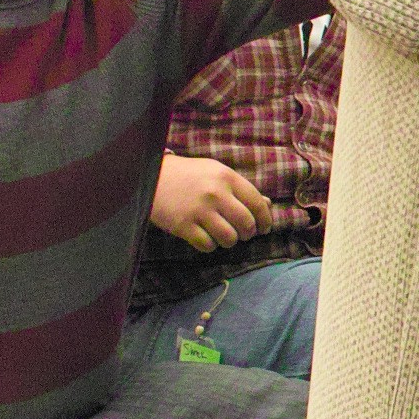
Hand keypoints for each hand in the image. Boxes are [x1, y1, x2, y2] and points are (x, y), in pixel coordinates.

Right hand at [151, 155, 270, 251]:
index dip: (264, 219)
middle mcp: (215, 193)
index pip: (257, 203)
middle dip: (248, 233)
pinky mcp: (183, 226)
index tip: (264, 228)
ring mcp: (199, 210)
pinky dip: (210, 245)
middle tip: (243, 234)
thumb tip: (268, 205)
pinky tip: (206, 237)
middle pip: (246, 224)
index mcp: (226, 177)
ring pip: (229, 238)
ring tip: (224, 235)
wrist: (151, 176)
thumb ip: (241, 189)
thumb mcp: (216, 173)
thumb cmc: (189, 175)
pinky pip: (208, 245)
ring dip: (230, 241)